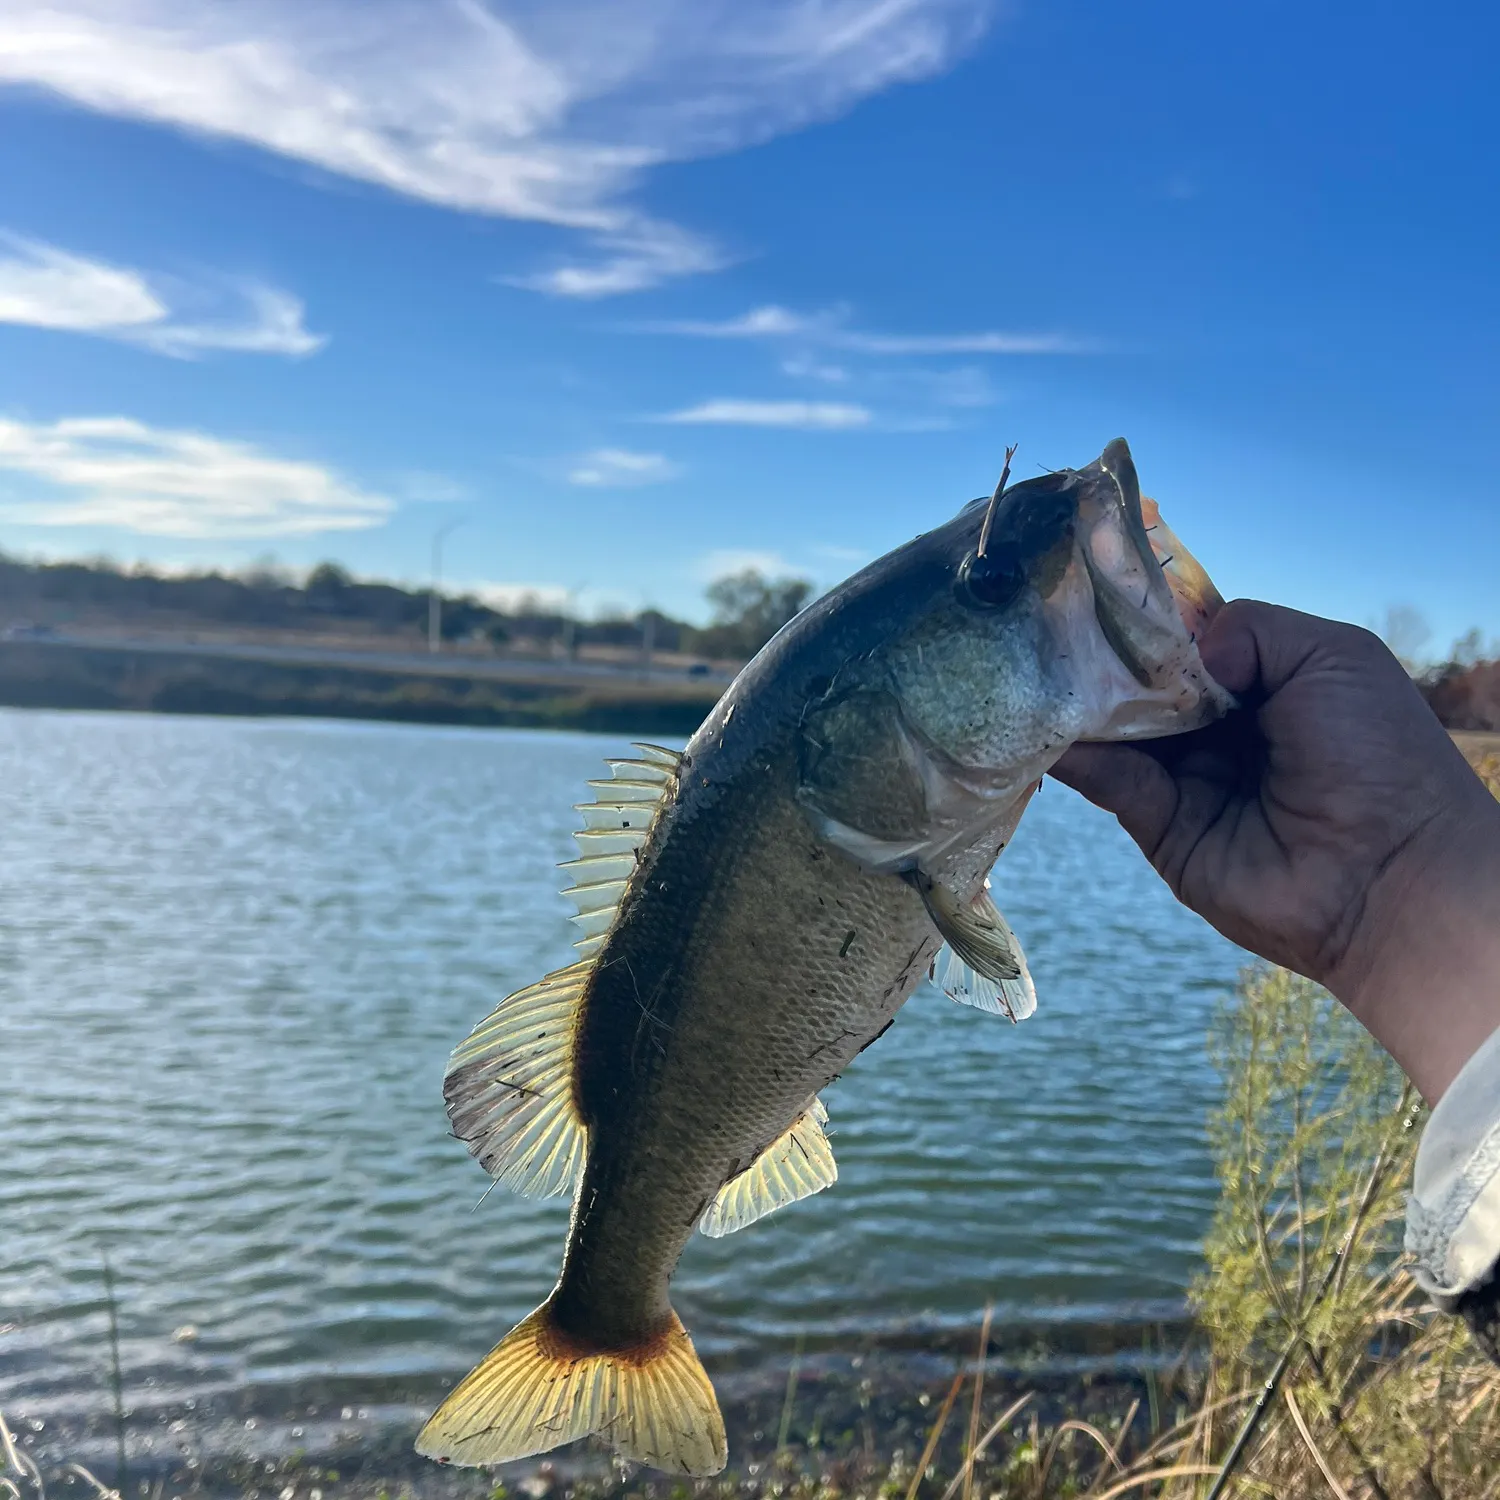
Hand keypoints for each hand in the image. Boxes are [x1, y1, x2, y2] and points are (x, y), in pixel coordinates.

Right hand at [1052, 600, 1499, 1101]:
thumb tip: (1177, 651)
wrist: (1389, 874)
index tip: (1094, 590)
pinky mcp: (1162, 827)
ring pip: (1116, 730)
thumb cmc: (1378, 754)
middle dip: (1100, 657)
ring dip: (1080, 702)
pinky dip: (1080, 754)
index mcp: (1261, 684)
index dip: (1145, 621)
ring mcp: (1186, 778)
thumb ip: (1250, 628)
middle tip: (1046, 625)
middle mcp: (1218, 729)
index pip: (1185, 644)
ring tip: (1035, 667)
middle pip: (1140, 685)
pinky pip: (1111, 781)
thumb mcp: (1331, 655)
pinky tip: (1054, 726)